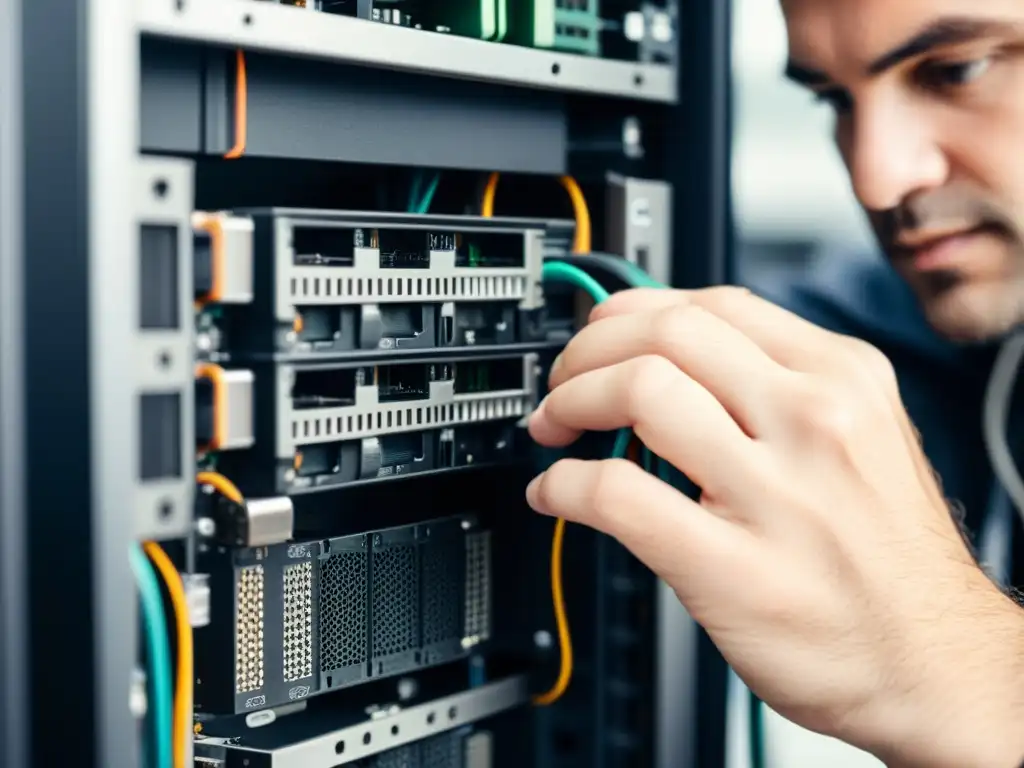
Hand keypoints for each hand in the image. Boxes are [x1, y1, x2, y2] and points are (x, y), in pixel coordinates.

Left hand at [526, 287, 1023, 767]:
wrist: (935, 665)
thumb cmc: (891, 560)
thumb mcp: (866, 437)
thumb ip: (781, 389)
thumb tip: (679, 360)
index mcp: (842, 378)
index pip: (714, 304)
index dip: (635, 311)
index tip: (604, 334)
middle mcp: (813, 419)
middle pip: (666, 333)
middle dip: (589, 349)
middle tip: (565, 381)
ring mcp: (775, 491)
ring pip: (638, 391)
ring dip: (569, 401)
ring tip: (555, 426)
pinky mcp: (731, 565)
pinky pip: (616, 494)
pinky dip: (565, 484)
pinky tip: (557, 494)